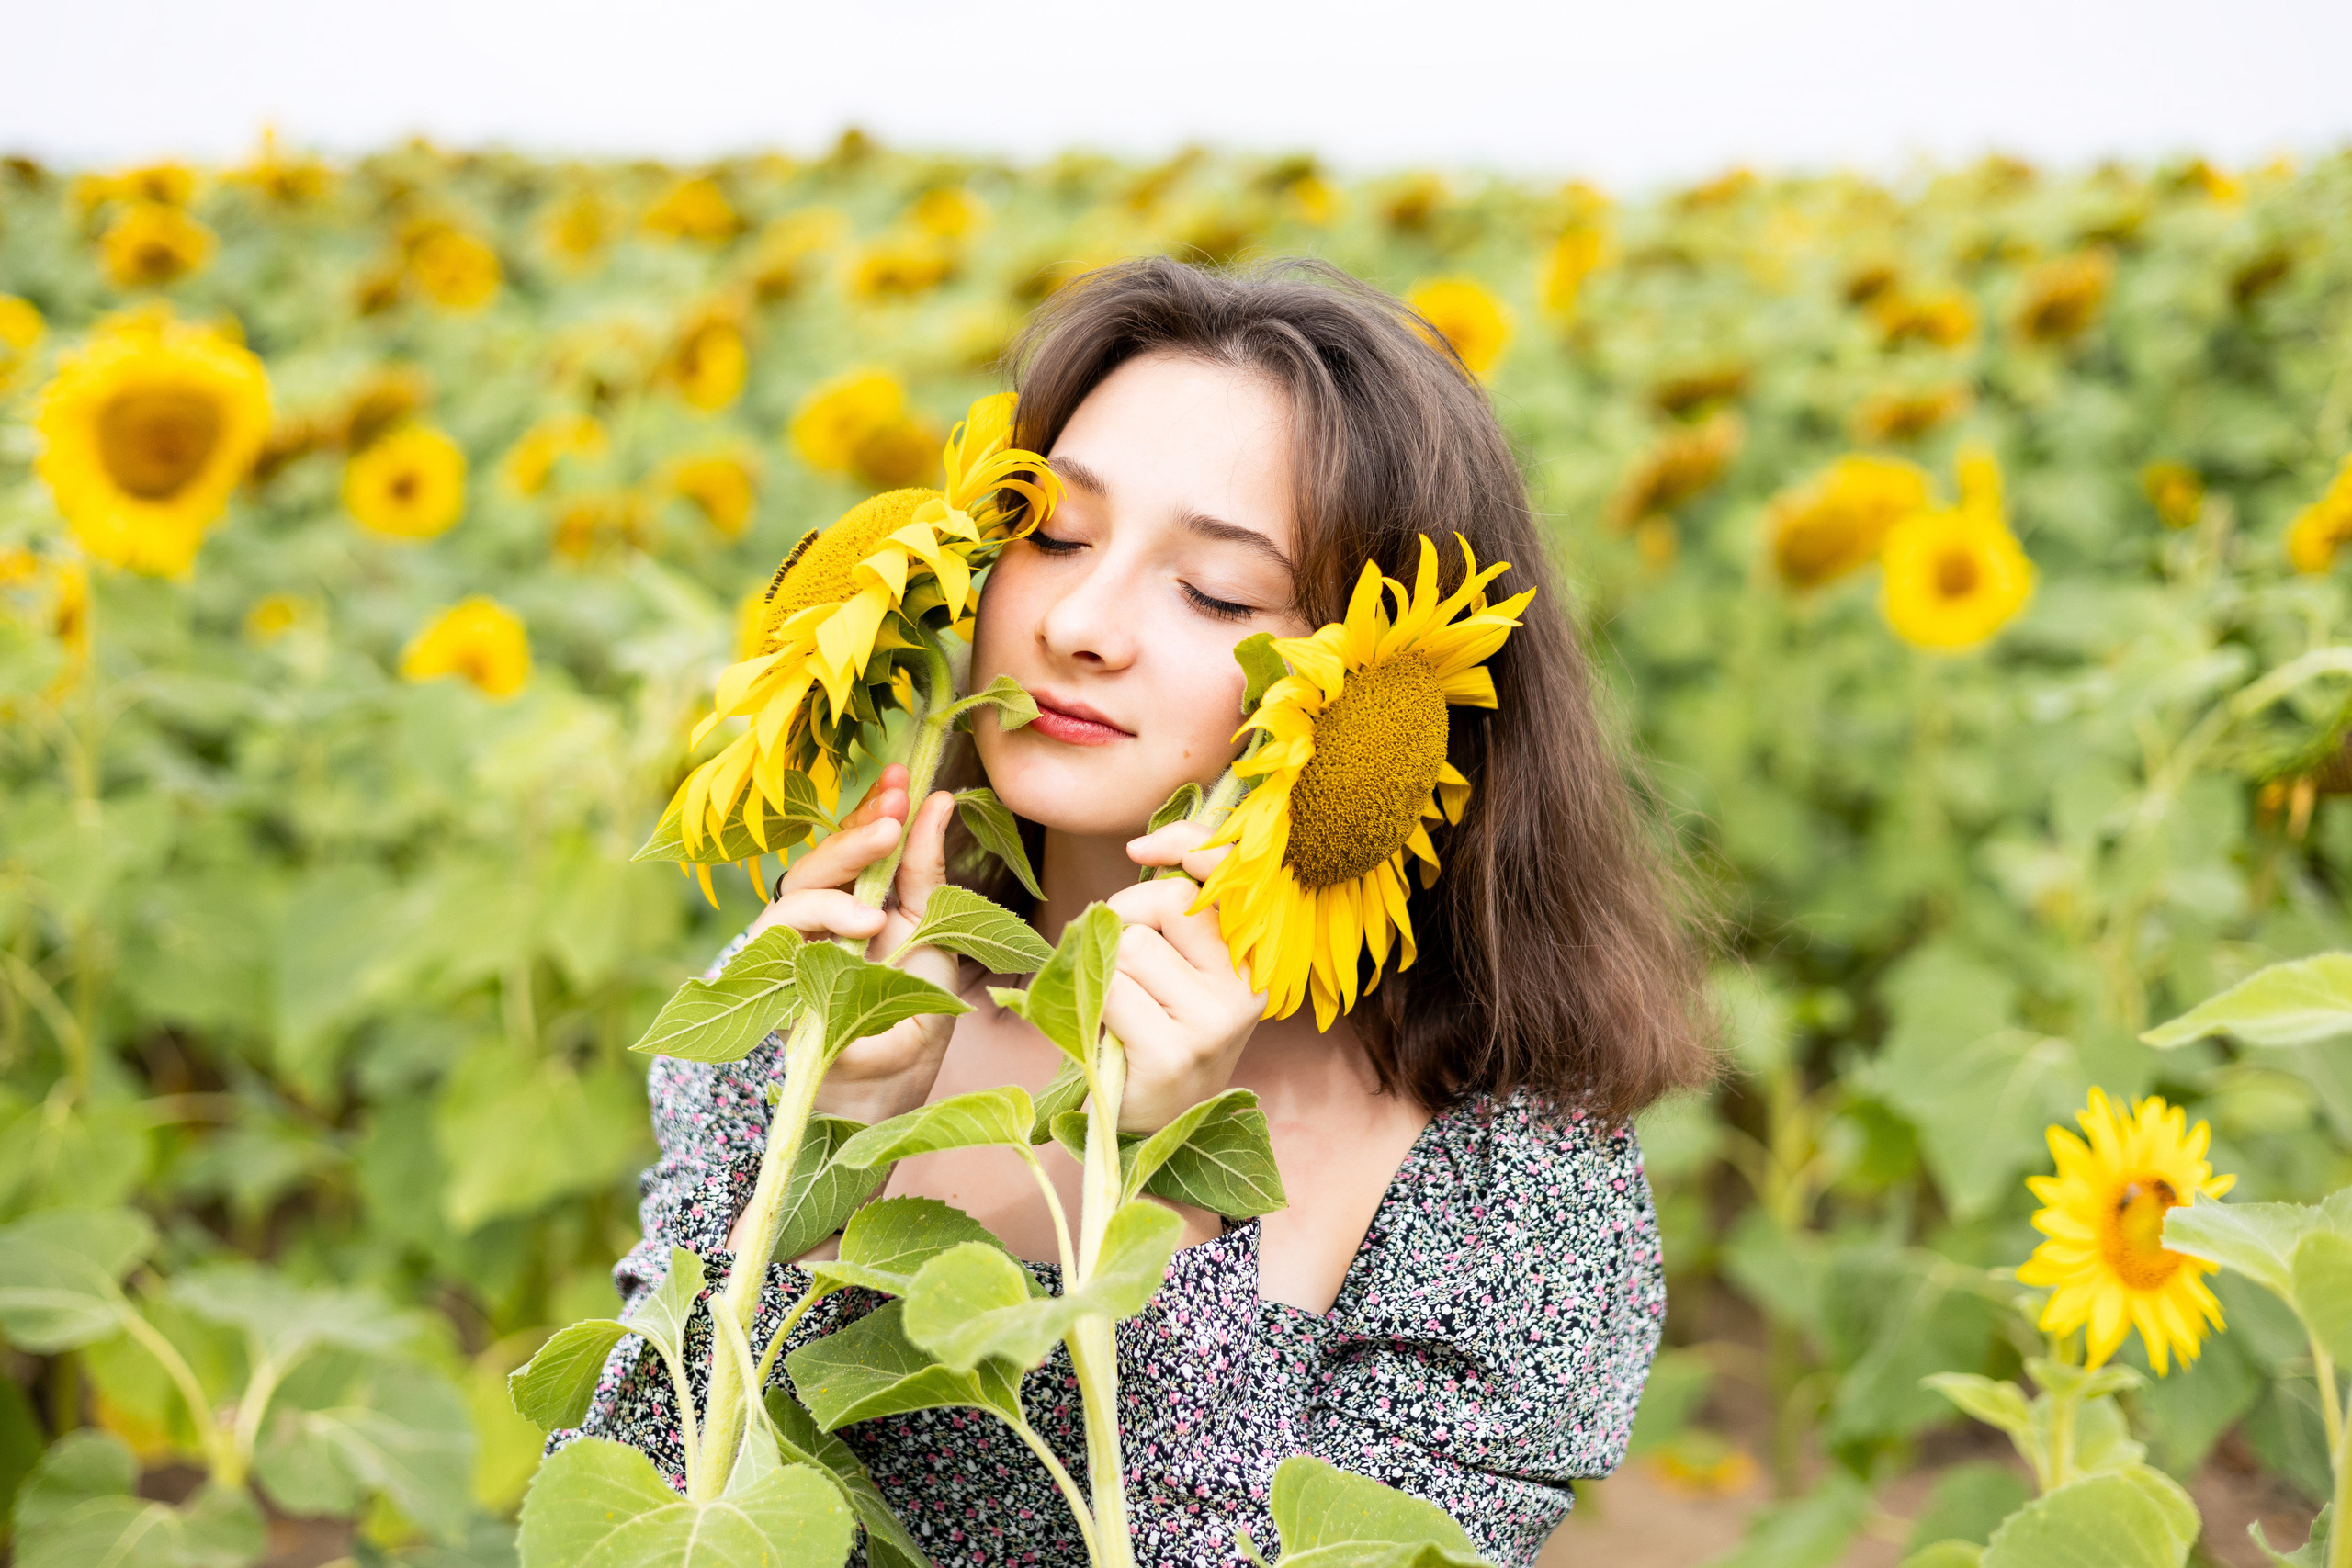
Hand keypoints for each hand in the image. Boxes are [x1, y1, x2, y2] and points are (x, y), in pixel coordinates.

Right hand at [746, 764, 960, 1124]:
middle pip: (819, 859)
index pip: (852, 842)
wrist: (893, 1082)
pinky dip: (825, 923)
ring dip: (840, 877)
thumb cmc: (910, 1008)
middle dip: (855, 830)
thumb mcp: (929, 928)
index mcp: (853, 898)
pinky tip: (865, 926)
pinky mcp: (771, 978)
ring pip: (795, 889)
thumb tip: (939, 799)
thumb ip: (923, 868)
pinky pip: (781, 935)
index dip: (871, 808)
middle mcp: (815, 916)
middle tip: (893, 810)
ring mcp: (789, 946)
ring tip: (886, 887)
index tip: (903, 777)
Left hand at [1104, 819, 1264, 1132]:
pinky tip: (1116, 1036)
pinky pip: (1110, 989)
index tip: (1140, 850)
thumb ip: (1177, 901)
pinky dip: (1097, 1005)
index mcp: (1257, 952)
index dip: (1185, 844)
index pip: (1231, 871)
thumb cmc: (1159, 1024)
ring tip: (1125, 1009)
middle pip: (1167, 900)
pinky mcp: (1175, 1051)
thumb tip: (1143, 848)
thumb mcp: (1182, 958)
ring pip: (1130, 944)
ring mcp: (1215, 1020)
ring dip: (1108, 970)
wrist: (1156, 1118)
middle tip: (1125, 964)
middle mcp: (1248, 983)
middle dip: (1125, 918)